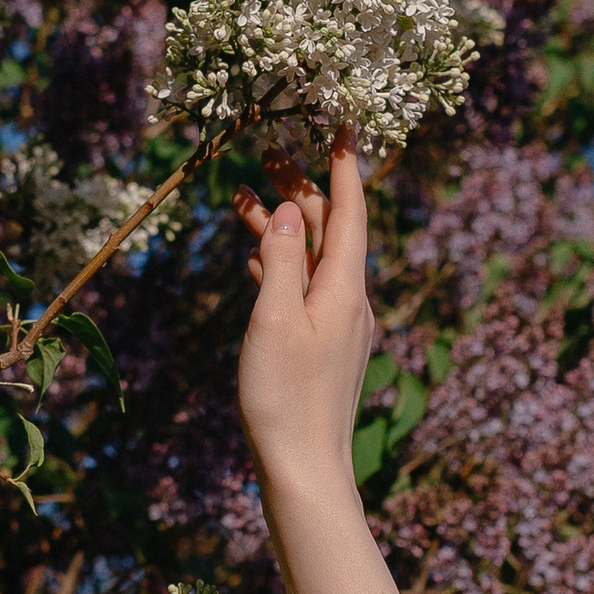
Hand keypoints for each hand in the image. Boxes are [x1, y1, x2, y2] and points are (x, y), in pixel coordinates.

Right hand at [235, 141, 375, 499]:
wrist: (305, 469)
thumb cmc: (285, 397)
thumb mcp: (274, 319)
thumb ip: (281, 258)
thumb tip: (290, 210)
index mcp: (344, 289)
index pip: (350, 211)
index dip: (344, 166)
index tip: (342, 123)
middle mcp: (350, 302)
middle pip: (329, 230)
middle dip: (300, 188)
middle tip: (267, 151)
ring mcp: (339, 326)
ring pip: (312, 259)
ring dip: (282, 227)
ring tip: (243, 197)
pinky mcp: (324, 348)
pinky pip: (305, 289)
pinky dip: (282, 264)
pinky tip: (256, 257)